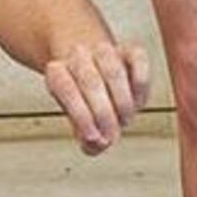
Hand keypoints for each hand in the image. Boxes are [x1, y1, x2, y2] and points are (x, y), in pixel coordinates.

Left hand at [44, 40, 149, 154]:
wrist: (93, 66)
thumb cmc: (82, 96)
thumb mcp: (76, 117)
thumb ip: (85, 135)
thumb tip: (96, 147)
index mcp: (57, 71)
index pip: (66, 90)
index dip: (81, 117)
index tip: (93, 138)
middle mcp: (78, 56)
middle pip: (91, 83)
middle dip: (103, 114)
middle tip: (111, 136)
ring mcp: (105, 50)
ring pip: (114, 73)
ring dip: (122, 103)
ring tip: (124, 122)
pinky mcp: (130, 49)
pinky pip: (138, 61)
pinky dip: (140, 85)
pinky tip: (138, 103)